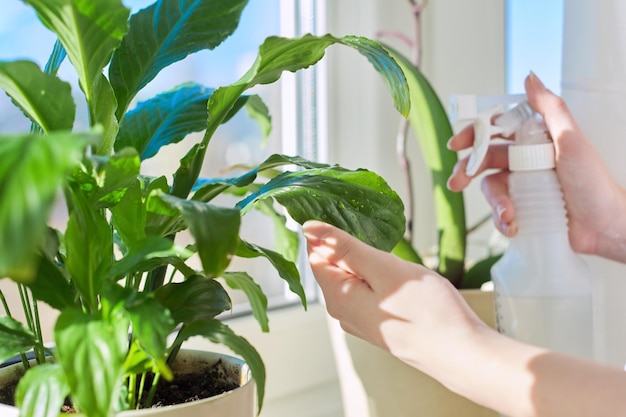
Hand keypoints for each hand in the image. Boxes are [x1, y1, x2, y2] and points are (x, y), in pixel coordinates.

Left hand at [303, 220, 487, 373]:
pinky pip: (368, 290)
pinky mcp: (379, 323)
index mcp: (337, 297)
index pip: (315, 254)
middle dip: (350, 245)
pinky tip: (398, 274)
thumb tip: (310, 228)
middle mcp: (343, 312)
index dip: (327, 231)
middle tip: (378, 233)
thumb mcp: (384, 268)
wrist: (461, 353)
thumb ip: (345, 248)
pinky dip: (377, 275)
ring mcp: (361, 320)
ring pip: (353, 277)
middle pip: (333, 266)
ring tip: (392, 253)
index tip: (349, 213)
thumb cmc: (428, 311)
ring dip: (367, 260)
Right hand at [447, 72, 625, 261]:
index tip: (457, 144)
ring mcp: (522, 187)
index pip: (495, 131)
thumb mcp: (572, 140)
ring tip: (508, 215)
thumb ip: (550, 108)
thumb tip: (530, 77)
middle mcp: (525, 162)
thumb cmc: (595, 182)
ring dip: (494, 203)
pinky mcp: (522, 210)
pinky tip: (515, 226)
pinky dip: (502, 221)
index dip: (473, 135)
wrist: (604, 226)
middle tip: (456, 182)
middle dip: (466, 171)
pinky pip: (500, 213)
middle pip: (484, 160)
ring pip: (491, 188)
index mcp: (534, 141)